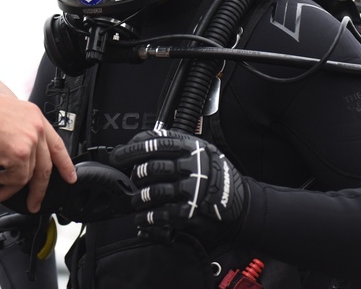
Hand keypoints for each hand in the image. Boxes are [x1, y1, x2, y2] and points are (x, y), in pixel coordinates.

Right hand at [0, 91, 75, 212]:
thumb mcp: (5, 115)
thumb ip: (16, 134)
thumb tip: (12, 158)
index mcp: (34, 116)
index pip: (56, 144)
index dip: (64, 163)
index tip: (70, 176)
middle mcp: (35, 128)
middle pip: (46, 166)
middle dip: (40, 190)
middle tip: (34, 203)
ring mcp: (29, 142)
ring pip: (28, 177)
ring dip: (11, 188)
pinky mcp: (18, 154)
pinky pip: (16, 179)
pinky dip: (3, 185)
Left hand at [109, 129, 247, 235]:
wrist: (242, 203)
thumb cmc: (217, 176)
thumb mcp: (201, 151)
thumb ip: (176, 146)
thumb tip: (141, 144)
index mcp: (192, 147)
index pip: (156, 141)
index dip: (133, 148)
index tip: (119, 155)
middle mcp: (193, 165)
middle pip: (153, 166)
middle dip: (135, 174)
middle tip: (129, 180)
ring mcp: (194, 188)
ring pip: (156, 190)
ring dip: (140, 198)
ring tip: (134, 202)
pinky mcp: (193, 210)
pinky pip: (165, 213)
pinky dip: (149, 217)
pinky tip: (143, 219)